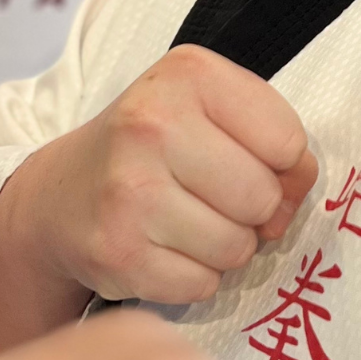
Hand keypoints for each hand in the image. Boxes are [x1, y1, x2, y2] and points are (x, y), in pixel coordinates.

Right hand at [14, 43, 318, 305]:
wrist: (61, 193)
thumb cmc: (154, 145)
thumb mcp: (210, 108)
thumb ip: (272, 135)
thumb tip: (299, 188)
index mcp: (188, 74)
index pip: (286, 139)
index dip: (283, 164)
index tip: (251, 162)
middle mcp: (152, 124)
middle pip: (262, 197)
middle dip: (254, 210)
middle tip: (217, 199)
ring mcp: (129, 191)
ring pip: (237, 247)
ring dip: (226, 246)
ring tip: (189, 222)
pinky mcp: (116, 253)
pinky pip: (201, 285)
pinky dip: (194, 276)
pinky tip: (165, 248)